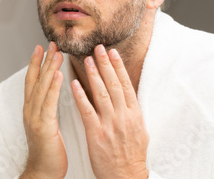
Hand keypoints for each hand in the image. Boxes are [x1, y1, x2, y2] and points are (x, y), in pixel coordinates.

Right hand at [21, 42, 66, 178]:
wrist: (42, 172)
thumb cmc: (48, 151)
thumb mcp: (47, 125)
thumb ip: (48, 108)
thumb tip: (53, 94)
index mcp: (31, 109)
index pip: (32, 81)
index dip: (35, 63)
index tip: (41, 47)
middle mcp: (29, 110)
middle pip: (35, 80)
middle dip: (42, 60)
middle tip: (50, 43)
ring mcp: (34, 118)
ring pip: (41, 88)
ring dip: (49, 68)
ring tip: (56, 53)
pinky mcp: (43, 126)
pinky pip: (48, 103)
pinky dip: (53, 87)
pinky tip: (59, 75)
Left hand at [71, 45, 148, 178]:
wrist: (126, 176)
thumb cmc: (131, 155)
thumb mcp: (139, 130)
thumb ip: (132, 111)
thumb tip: (128, 94)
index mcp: (135, 114)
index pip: (125, 85)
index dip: (118, 67)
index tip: (112, 52)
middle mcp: (124, 116)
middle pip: (113, 85)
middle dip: (105, 64)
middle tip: (98, 48)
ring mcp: (110, 124)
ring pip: (101, 94)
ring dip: (93, 75)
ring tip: (86, 60)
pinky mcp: (96, 133)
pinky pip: (87, 111)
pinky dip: (80, 96)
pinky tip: (74, 84)